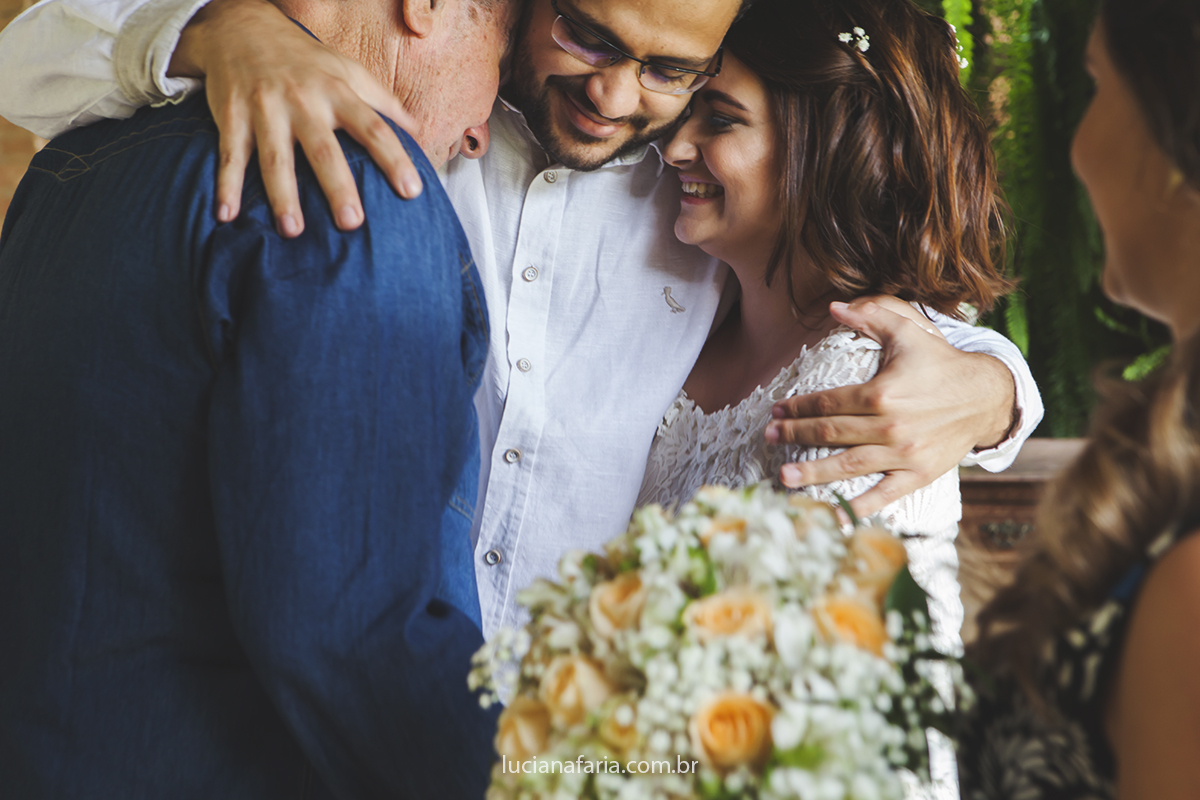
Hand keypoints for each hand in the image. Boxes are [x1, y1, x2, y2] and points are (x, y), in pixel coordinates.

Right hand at [171, 0, 422, 236]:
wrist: (241, 27)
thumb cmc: (306, 60)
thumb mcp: (348, 70)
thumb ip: (384, 101)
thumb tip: (421, 132)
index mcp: (337, 92)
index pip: (373, 128)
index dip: (394, 158)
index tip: (411, 191)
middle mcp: (302, 101)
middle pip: (323, 149)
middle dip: (337, 187)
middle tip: (351, 223)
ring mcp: (265, 109)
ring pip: (275, 158)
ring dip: (282, 195)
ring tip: (293, 231)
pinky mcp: (231, 117)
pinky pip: (229, 155)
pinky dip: (225, 185)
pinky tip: (227, 216)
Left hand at [765, 296, 1016, 518]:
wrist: (986, 396)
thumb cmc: (941, 363)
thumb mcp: (909, 331)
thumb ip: (872, 315)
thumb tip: (834, 307)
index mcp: (882, 393)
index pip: (828, 402)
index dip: (797, 407)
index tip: (777, 412)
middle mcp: (890, 425)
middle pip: (830, 432)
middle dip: (795, 435)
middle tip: (769, 439)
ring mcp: (904, 453)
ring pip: (849, 465)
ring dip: (813, 472)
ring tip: (785, 478)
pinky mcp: (919, 474)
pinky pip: (884, 495)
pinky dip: (859, 507)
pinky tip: (835, 514)